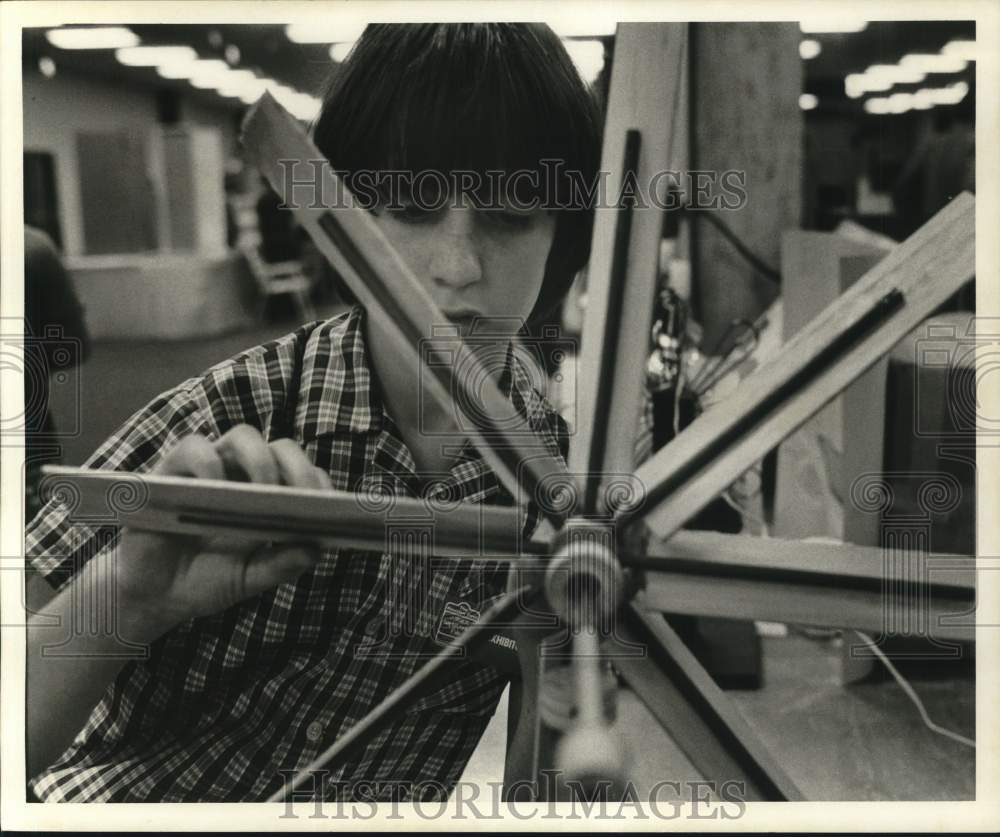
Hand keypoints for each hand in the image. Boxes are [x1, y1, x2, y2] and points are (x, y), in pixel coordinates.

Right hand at [115, 425, 332, 635]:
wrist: (153, 595)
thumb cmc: (206, 580)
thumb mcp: (250, 579)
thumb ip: (281, 565)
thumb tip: (315, 549)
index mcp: (269, 496)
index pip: (303, 473)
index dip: (319, 483)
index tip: (331, 506)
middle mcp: (243, 475)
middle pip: (280, 448)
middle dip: (299, 467)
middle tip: (305, 497)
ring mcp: (210, 469)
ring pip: (243, 437)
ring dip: (262, 458)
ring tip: (266, 490)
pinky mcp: (172, 471)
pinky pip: (194, 448)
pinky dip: (209, 461)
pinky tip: (217, 486)